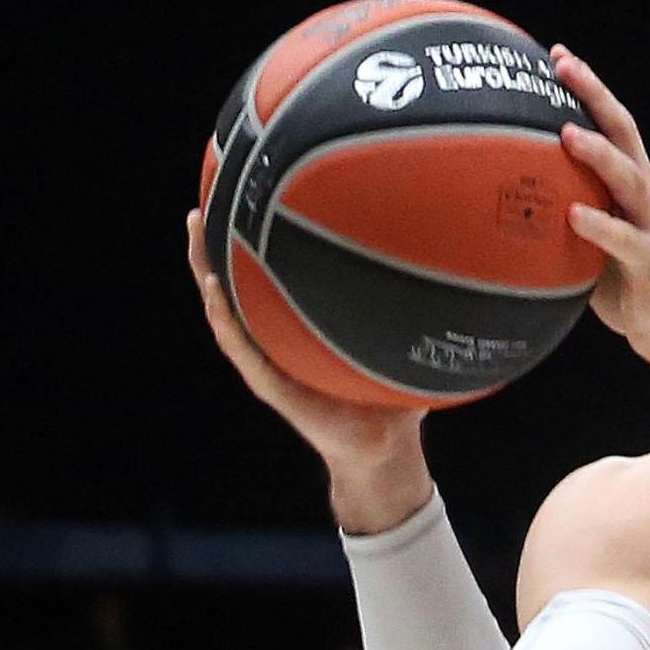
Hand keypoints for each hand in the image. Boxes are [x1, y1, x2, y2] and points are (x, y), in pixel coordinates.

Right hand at [185, 208, 430, 529]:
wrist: (386, 449)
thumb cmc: (394, 397)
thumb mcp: (400, 340)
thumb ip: (414, 309)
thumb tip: (453, 262)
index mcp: (296, 328)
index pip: (264, 278)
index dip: (246, 243)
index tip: (237, 199)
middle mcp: (274, 342)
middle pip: (232, 285)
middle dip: (212, 245)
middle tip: (200, 204)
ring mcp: (267, 362)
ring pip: (223, 311)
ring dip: (206, 271)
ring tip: (197, 231)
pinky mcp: (271, 386)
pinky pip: (242, 348)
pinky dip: (226, 318)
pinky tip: (215, 287)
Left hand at [554, 50, 649, 379]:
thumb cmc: (631, 284)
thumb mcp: (593, 239)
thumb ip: (563, 212)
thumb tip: (495, 196)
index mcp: (634, 186)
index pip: (613, 126)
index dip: (589, 89)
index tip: (557, 55)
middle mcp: (648, 196)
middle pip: (624, 135)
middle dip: (594, 97)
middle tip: (563, 67)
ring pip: (630, 180)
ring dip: (599, 155)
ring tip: (566, 134)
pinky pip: (627, 241)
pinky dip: (601, 226)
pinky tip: (574, 216)